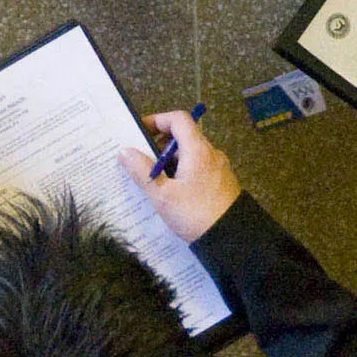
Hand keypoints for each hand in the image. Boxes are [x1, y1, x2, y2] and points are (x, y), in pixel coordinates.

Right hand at [119, 108, 240, 240]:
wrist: (231, 237)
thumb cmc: (195, 214)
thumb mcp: (162, 195)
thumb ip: (142, 172)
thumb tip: (125, 152)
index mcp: (197, 149)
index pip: (178, 119)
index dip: (158, 120)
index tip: (141, 131)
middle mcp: (210, 153)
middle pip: (183, 137)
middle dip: (160, 146)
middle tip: (142, 161)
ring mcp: (218, 167)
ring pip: (190, 155)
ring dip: (171, 162)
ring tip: (154, 181)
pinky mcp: (221, 182)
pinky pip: (198, 168)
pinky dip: (183, 173)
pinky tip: (172, 193)